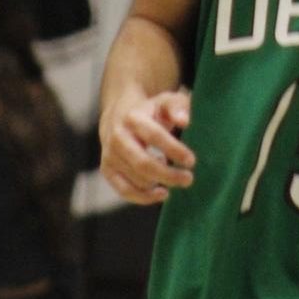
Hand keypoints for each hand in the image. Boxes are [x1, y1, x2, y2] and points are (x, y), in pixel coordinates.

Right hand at [100, 89, 193, 205]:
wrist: (118, 116)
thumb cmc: (151, 111)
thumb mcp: (166, 102)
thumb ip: (178, 107)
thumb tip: (184, 121)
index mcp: (133, 118)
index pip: (154, 136)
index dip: (174, 150)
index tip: (191, 161)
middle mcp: (117, 137)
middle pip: (143, 163)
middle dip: (168, 174)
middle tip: (188, 179)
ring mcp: (110, 155)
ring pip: (136, 179)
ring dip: (160, 183)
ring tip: (177, 178)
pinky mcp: (107, 170)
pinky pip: (124, 190)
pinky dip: (144, 197)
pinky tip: (163, 193)